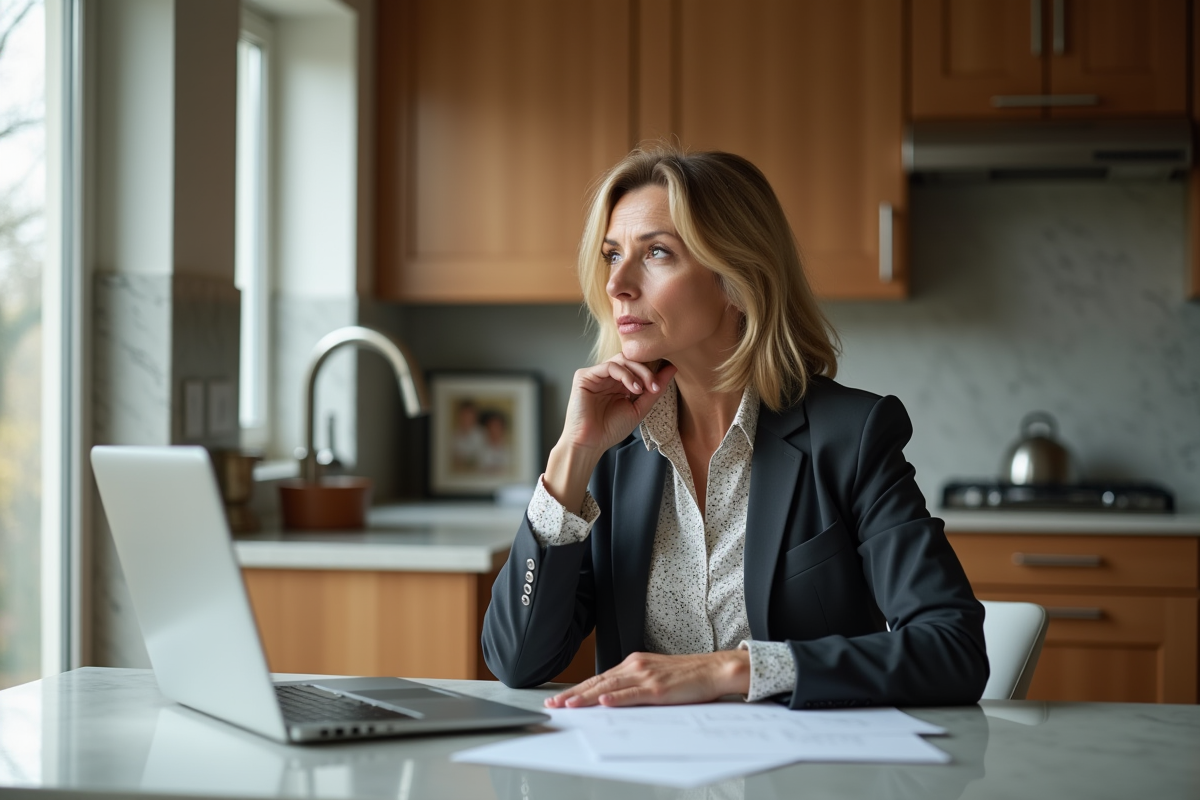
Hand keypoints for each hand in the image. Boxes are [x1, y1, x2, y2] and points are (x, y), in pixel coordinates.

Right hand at [543, 356, 677, 512]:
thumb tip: (672, 369)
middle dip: (646, 371)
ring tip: (643, 389)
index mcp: (618, 383)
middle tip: (654, 386)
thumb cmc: (610, 430)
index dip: (651, 371)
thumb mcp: (638, 408)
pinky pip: (609, 366)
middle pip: (630, 360)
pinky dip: (625, 374)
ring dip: (637, 372)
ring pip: (621, 360)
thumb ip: (653, 390)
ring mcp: (595, 375)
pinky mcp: (584, 376)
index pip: (636, 366)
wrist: (590, 443)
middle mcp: (606, 377)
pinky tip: (633, 388)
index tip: (662, 384)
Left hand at [543, 650, 749, 707]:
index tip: (561, 698)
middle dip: (573, 693)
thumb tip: (613, 698)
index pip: (599, 678)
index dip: (578, 688)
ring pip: (609, 687)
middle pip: (598, 681)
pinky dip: (616, 697)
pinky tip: (603, 701)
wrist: (712, 670)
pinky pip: (632, 693)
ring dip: (586, 696)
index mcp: (634, 663)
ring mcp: (646, 676)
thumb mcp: (655, 675)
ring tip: (569, 705)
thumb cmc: (687, 676)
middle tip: (554, 704)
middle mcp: (636, 666)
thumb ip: (634, 684)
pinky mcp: (657, 688)